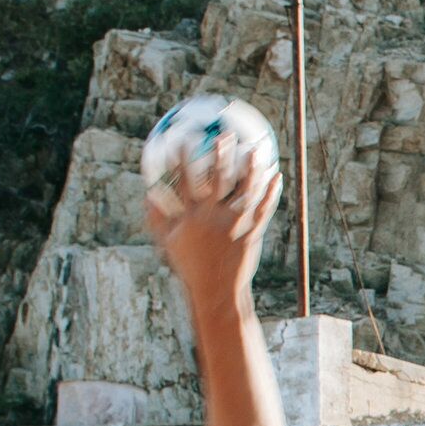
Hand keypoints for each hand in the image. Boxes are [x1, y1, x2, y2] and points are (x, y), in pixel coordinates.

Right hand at [145, 143, 278, 309]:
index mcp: (192, 218)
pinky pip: (263, 208)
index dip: (183, 161)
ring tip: (256, 149)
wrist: (216, 291)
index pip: (185, 183)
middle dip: (220, 155)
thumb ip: (157, 218)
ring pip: (245, 191)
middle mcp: (214, 217)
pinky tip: (276, 176)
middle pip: (218, 180)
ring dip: (251, 168)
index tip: (182, 140)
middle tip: (223, 135)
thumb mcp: (168, 244)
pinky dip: (270, 192)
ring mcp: (235, 224)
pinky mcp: (252, 233)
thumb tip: (147, 195)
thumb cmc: (190, 267)